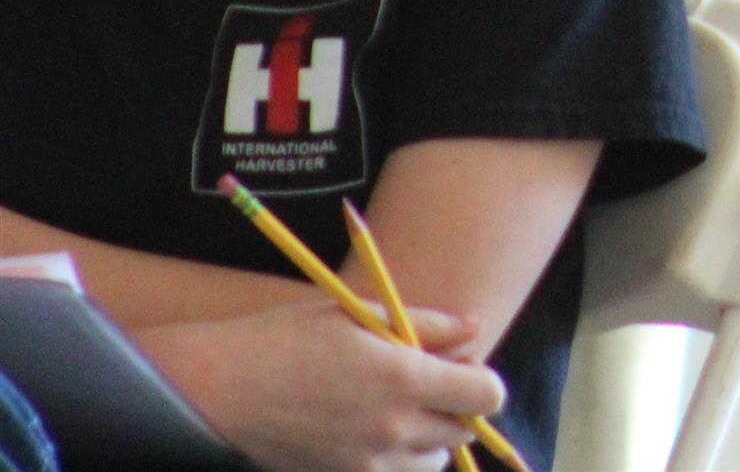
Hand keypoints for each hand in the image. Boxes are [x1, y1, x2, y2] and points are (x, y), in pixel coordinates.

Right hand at [138, 301, 502, 471]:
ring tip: (392, 410)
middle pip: (462, 431)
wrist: (216, 391)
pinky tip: (366, 435)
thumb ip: (427, 325)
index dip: (481, 380)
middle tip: (423, 385)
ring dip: (427, 439)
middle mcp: (394, 429)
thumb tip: (476, 328)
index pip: (487, 395)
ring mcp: (367, 463)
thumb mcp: (359, 317)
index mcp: (406, 380)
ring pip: (430, 462)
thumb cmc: (285, 340)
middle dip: (455, 408)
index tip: (459, 368)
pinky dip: (393, 461)